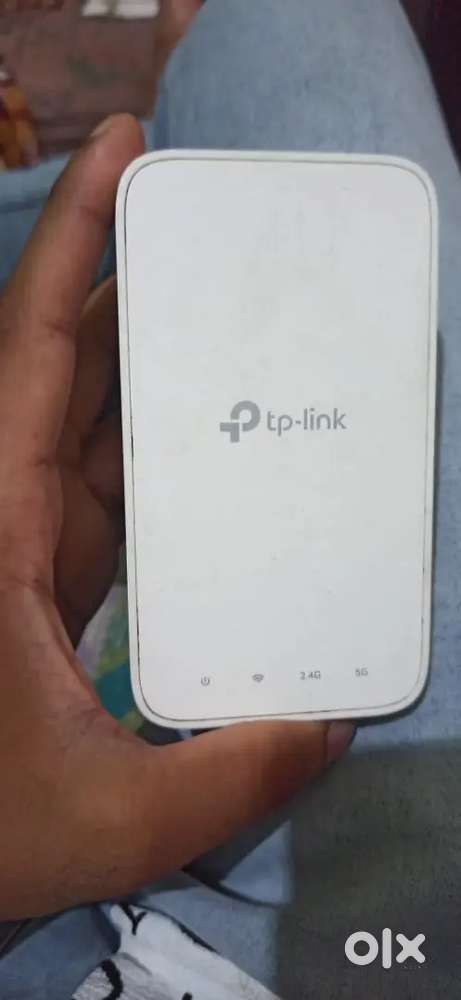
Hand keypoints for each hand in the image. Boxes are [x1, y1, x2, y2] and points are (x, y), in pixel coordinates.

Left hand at [0, 116, 352, 920]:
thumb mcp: (113, 818)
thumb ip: (231, 779)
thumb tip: (329, 729)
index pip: (29, 353)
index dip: (72, 242)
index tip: (124, 155)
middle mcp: (1, 509)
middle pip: (64, 367)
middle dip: (132, 291)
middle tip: (220, 244)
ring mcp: (18, 535)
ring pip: (83, 423)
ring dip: (147, 371)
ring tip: (234, 329)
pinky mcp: (36, 569)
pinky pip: (98, 488)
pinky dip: (150, 461)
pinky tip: (213, 455)